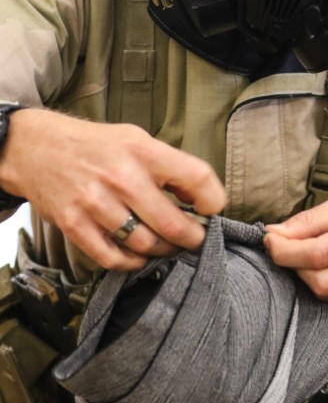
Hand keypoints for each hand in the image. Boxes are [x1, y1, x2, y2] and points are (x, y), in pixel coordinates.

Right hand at [0, 108, 225, 270]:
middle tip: (195, 239)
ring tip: (167, 245)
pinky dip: (132, 262)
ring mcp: (96, 203)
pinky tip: (139, 254)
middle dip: (192, 238)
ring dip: (163, 250)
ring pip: (145, 244)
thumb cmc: (96, 147)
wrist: (38, 149)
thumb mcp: (137, 140)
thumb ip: (169, 166)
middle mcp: (121, 177)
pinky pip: (113, 258)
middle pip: (172, 224)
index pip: (196, 178)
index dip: (213, 200)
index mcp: (142, 151)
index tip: (211, 210)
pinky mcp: (75, 225)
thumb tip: (203, 200)